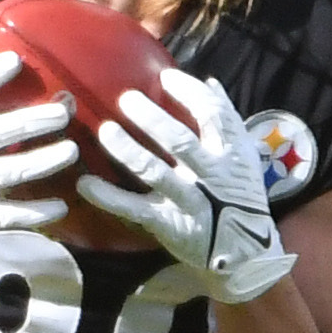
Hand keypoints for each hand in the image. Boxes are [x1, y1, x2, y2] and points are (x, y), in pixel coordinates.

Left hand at [79, 68, 295, 305]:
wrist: (246, 255)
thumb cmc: (241, 198)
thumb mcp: (245, 158)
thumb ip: (229, 121)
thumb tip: (210, 82)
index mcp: (231, 154)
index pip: (212, 114)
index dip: (188, 92)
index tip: (165, 77)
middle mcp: (210, 175)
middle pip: (179, 141)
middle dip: (152, 119)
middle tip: (127, 100)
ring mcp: (188, 201)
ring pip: (155, 172)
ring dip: (128, 150)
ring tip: (106, 131)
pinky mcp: (169, 224)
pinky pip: (135, 208)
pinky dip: (109, 197)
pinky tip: (85, 184)